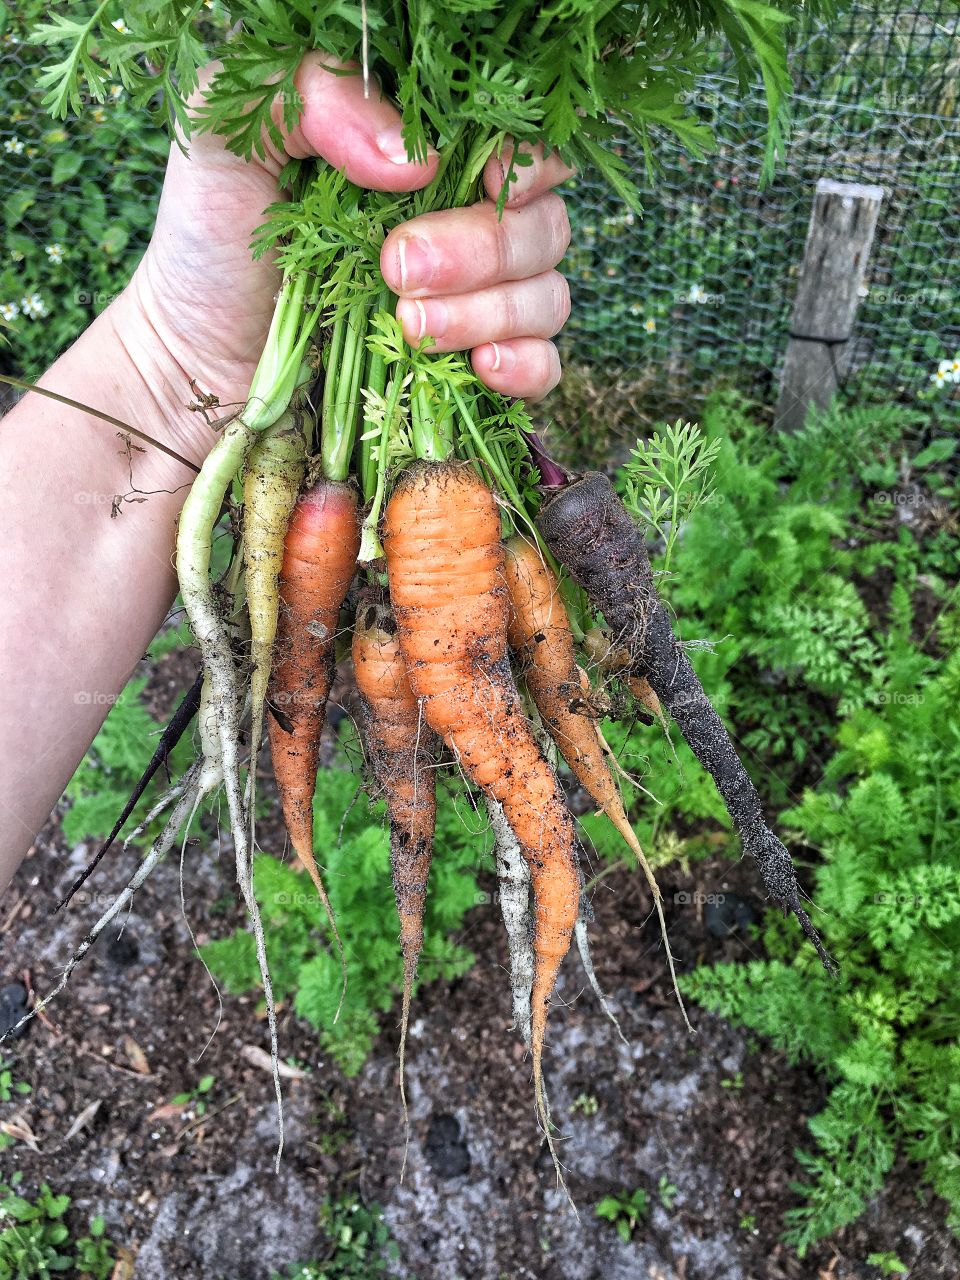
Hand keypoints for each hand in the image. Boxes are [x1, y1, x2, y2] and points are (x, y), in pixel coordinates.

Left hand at [119, 54, 573, 467]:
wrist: (192, 362)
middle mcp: (462, 226)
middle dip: (479, 249)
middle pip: (542, 223)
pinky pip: (546, 366)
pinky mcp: (471, 373)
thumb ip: (311, 95)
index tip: (471, 185)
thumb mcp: (231, 137)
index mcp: (423, 161)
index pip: (517, 145)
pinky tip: (479, 367)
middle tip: (395, 269)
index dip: (516, 162)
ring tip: (407, 327)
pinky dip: (524, 366)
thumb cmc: (210, 244)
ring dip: (489, 311)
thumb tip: (415, 157)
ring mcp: (474, 304)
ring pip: (548, 295)